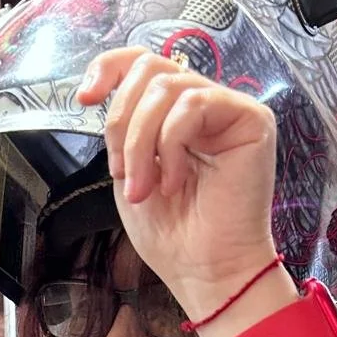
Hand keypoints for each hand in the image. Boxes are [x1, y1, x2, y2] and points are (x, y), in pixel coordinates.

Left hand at [77, 47, 279, 323]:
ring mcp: (228, 110)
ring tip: (146, 189)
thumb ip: (123, 129)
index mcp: (174, 115)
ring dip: (142, 142)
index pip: (142, 63)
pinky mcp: (252, 119)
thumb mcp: (130, 172)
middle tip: (123, 173)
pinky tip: (174, 182)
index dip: (109, 69)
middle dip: (123, 121)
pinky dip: (172, 145)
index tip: (84, 99)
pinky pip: (195, 103)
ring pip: (167, 86)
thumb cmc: (173, 237)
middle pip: (150, 68)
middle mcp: (203, 105)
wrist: (204, 274)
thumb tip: (103, 94)